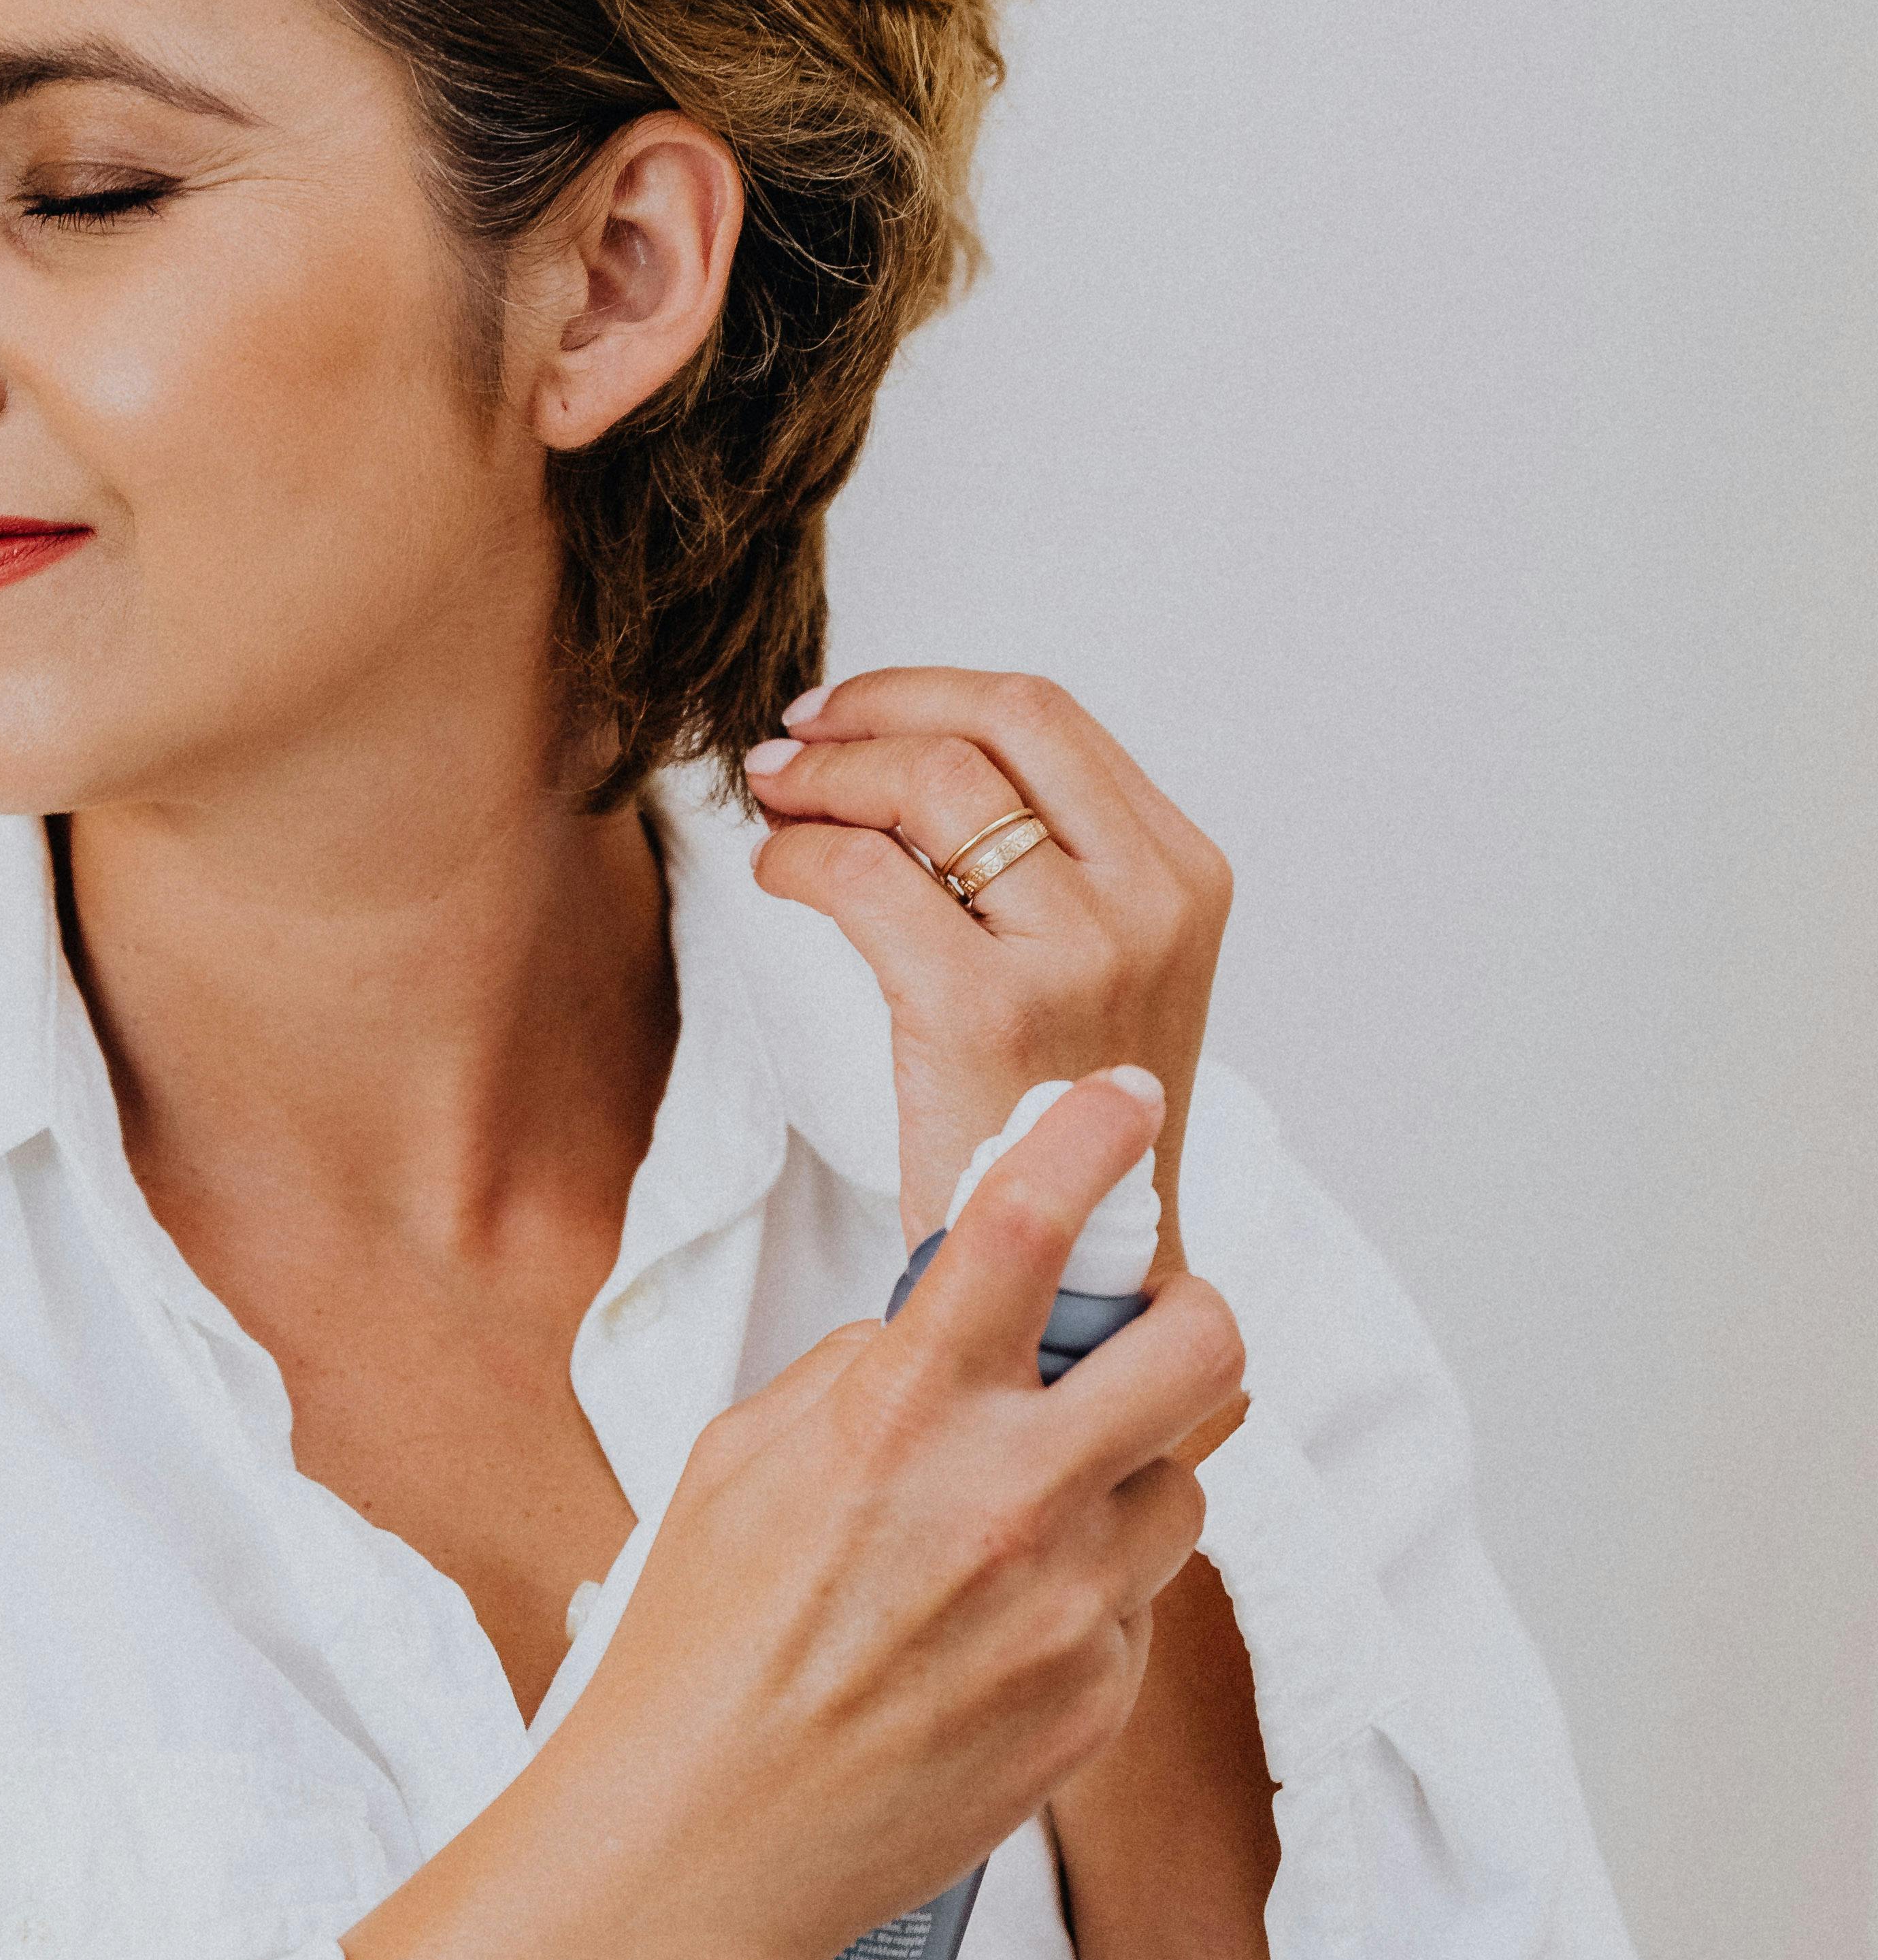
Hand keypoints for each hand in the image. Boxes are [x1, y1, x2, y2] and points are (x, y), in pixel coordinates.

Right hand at [573, 1073, 1243, 1959]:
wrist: (702, 1848)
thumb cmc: (699, 1648)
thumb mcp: (741, 1459)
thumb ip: (864, 1372)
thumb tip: (953, 1323)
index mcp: (901, 1416)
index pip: (1023, 1224)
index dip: (1091, 1136)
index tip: (1125, 1100)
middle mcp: (1007, 1499)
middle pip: (1204, 1349)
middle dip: (1189, 1319)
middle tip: (1143, 1335)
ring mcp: (1067, 1610)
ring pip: (1187, 1483)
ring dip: (1132, 1474)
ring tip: (1034, 1516)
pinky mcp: (1095, 1703)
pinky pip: (1140, 1605)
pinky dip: (1089, 1596)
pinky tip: (994, 1632)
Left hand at [742, 667, 1232, 1257]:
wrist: (1083, 1267)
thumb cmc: (1065, 1109)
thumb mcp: (1101, 958)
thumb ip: (1043, 853)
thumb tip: (903, 746)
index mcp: (1183, 874)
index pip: (1044, 717)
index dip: (925, 692)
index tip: (847, 712)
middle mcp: (1149, 902)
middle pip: (992, 724)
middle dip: (871, 709)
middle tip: (793, 740)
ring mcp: (1077, 954)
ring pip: (927, 784)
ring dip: (826, 777)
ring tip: (775, 802)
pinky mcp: (986, 1011)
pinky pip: (864, 878)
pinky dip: (799, 857)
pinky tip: (776, 876)